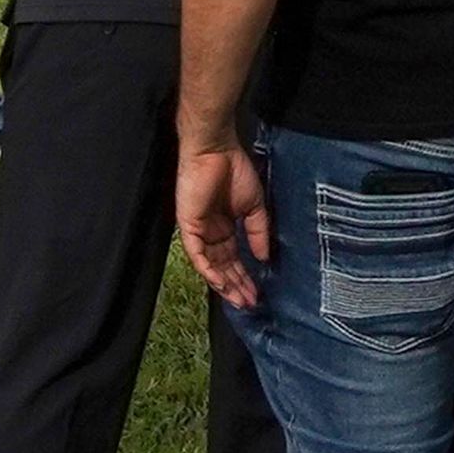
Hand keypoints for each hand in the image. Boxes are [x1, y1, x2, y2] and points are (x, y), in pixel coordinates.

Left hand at [176, 131, 271, 308]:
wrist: (216, 149)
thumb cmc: (234, 169)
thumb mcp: (254, 205)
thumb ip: (259, 231)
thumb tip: (265, 256)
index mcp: (225, 225)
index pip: (234, 257)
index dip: (245, 275)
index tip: (256, 291)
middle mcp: (211, 232)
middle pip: (223, 266)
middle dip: (236, 285)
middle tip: (249, 302)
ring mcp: (199, 231)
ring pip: (210, 266)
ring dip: (224, 284)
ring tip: (239, 300)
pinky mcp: (188, 227)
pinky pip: (197, 255)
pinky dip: (209, 271)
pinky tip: (222, 284)